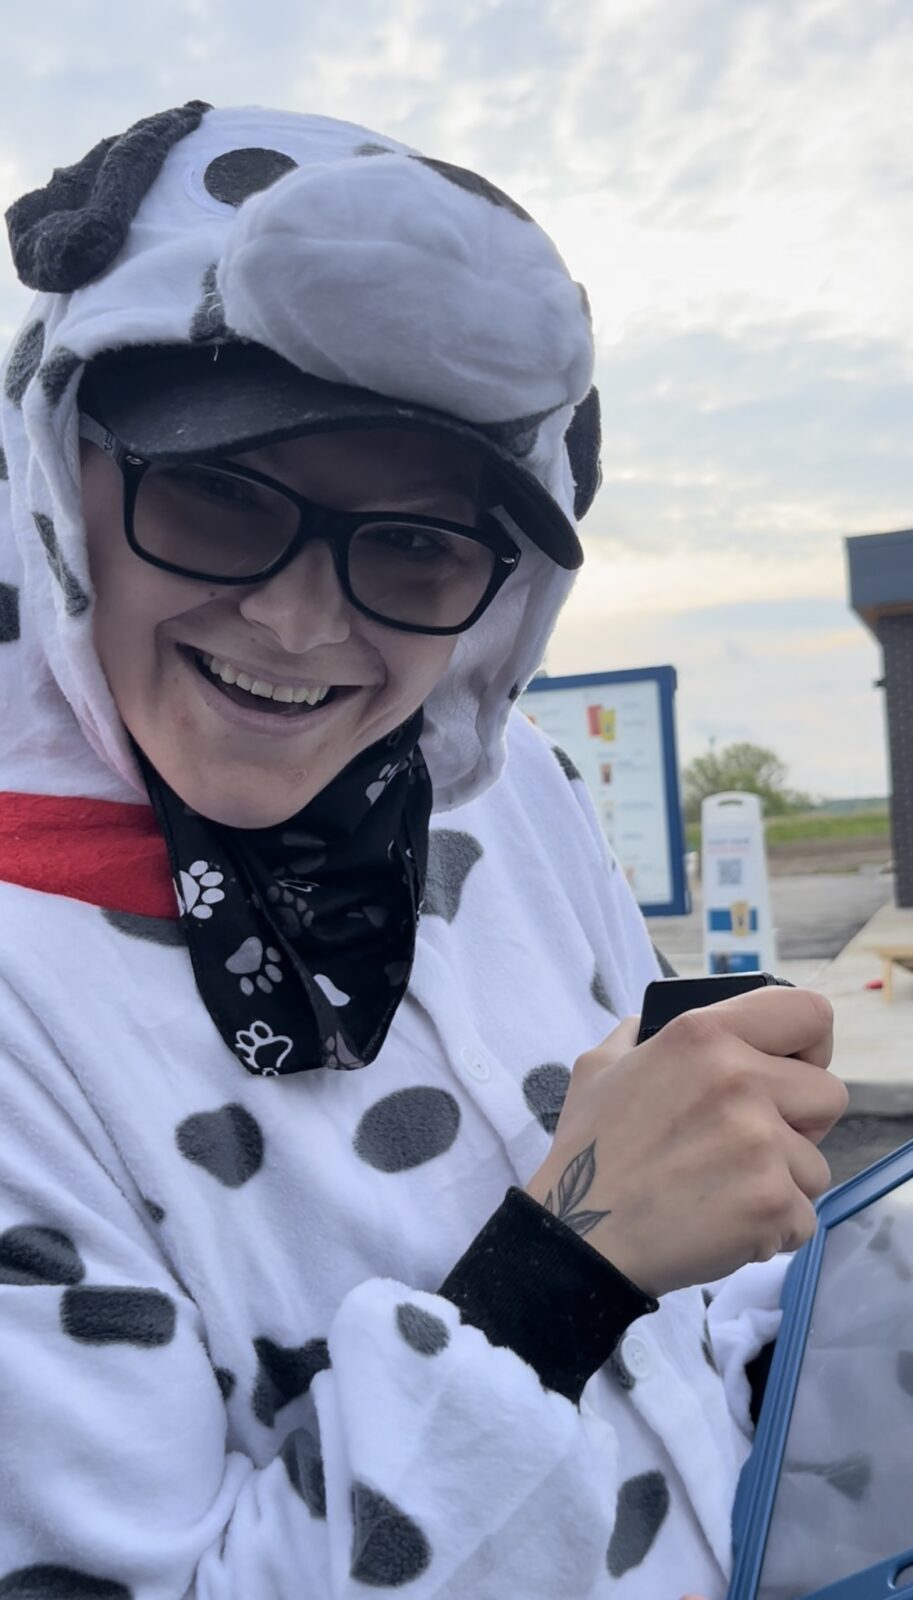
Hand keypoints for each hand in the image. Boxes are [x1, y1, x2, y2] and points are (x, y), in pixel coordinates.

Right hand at [525, 987, 845, 1296]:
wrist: (581, 1235)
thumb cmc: (589, 1153)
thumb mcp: (600, 1067)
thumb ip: (638, 1035)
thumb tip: (652, 1021)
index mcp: (703, 1035)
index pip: (808, 1012)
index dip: (811, 1044)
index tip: (794, 1069)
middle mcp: (739, 1079)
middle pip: (829, 1094)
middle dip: (800, 1125)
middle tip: (750, 1145)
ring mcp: (760, 1142)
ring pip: (816, 1165)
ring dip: (782, 1184)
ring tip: (725, 1192)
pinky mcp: (771, 1201)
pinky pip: (803, 1218)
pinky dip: (771, 1231)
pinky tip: (724, 1225)